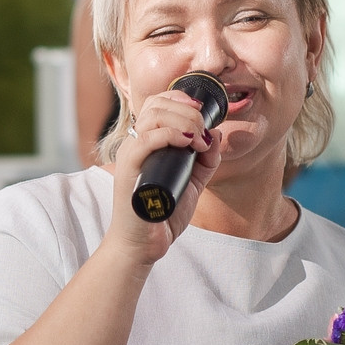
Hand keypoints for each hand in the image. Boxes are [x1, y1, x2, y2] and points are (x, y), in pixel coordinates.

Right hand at [102, 88, 218, 268]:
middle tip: (203, 131)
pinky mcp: (129, 169)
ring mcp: (131, 155)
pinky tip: (188, 142)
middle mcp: (136, 144)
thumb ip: (205, 160)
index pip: (158, 104)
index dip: (181, 100)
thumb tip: (215, 135)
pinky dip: (170, 134)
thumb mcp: (193, 182)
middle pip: (157, 105)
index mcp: (147, 143)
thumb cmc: (163, 214)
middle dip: (188, 111)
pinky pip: (146, 140)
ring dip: (183, 120)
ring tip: (198, 139)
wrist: (143, 244)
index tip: (201, 111)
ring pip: (153, 116)